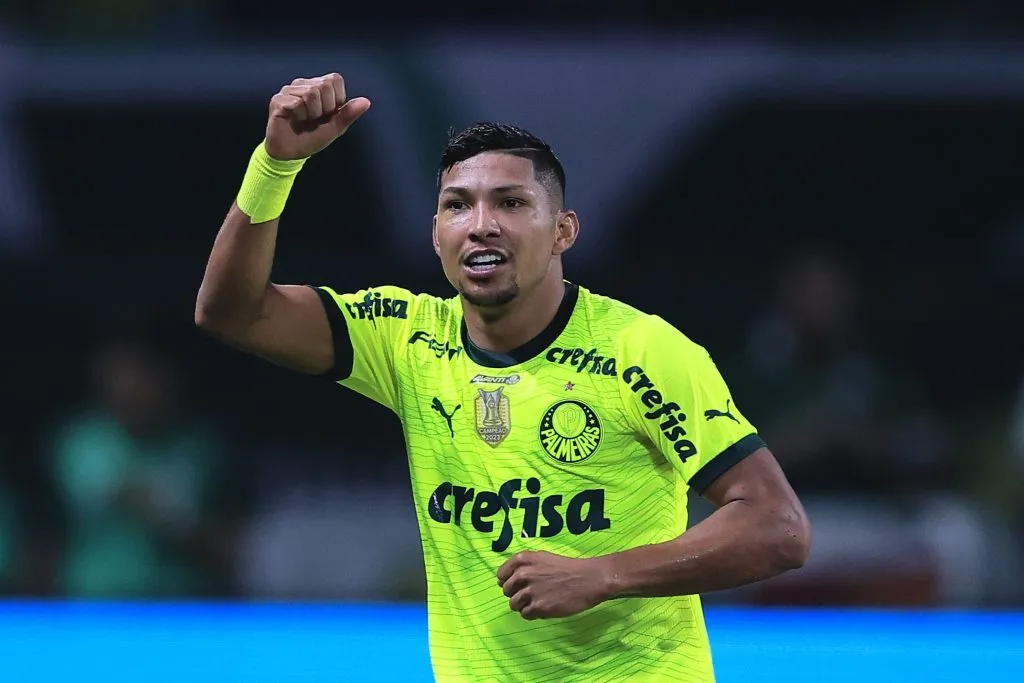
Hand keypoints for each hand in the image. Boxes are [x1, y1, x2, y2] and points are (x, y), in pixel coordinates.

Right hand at [264, 73, 370, 160]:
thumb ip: (348, 114)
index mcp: (319, 87)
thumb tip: (366, 102)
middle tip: (314, 119)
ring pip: (311, 93)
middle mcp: (304, 84)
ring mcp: (290, 90)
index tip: (327, 114)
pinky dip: (300, 117)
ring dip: (311, 114)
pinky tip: (294, 121)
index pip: (335, 79)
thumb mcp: (335, 128)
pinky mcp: (278, 99)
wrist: (290, 153)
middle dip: (324, 108)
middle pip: (324, 86)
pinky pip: (296, 103)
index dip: (335, 100)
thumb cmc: (312, 138)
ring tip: (304, 120)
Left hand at [497, 550, 611, 619]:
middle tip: (533, 593)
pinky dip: (533, 613)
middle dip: (517, 594)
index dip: (509, 581)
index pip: (501, 575)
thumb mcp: (542, 557)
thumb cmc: (567, 568)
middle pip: (506, 591)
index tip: (519, 585)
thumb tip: (504, 579)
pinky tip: (545, 607)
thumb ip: (523, 566)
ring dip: (524, 605)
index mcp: (523, 559)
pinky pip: (525, 614)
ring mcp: (530, 591)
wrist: (589, 579)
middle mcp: (523, 574)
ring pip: (514, 605)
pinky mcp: (539, 607)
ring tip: (539, 600)